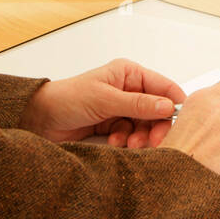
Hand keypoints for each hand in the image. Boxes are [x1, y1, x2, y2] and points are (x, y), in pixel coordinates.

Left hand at [18, 58, 182, 148]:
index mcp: (129, 74)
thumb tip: (167, 106)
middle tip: (155, 142)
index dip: (174, 104)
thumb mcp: (105, 99)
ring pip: (146, 127)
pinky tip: (115, 143)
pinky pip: (132, 136)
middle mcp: (129, 90)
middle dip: (156, 127)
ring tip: (130, 144)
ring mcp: (122, 109)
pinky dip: (127, 142)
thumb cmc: (67, 99)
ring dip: (140, 137)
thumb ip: (137, 104)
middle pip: (157, 111)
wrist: (40, 120)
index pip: (163, 87)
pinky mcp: (114, 127)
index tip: (179, 122)